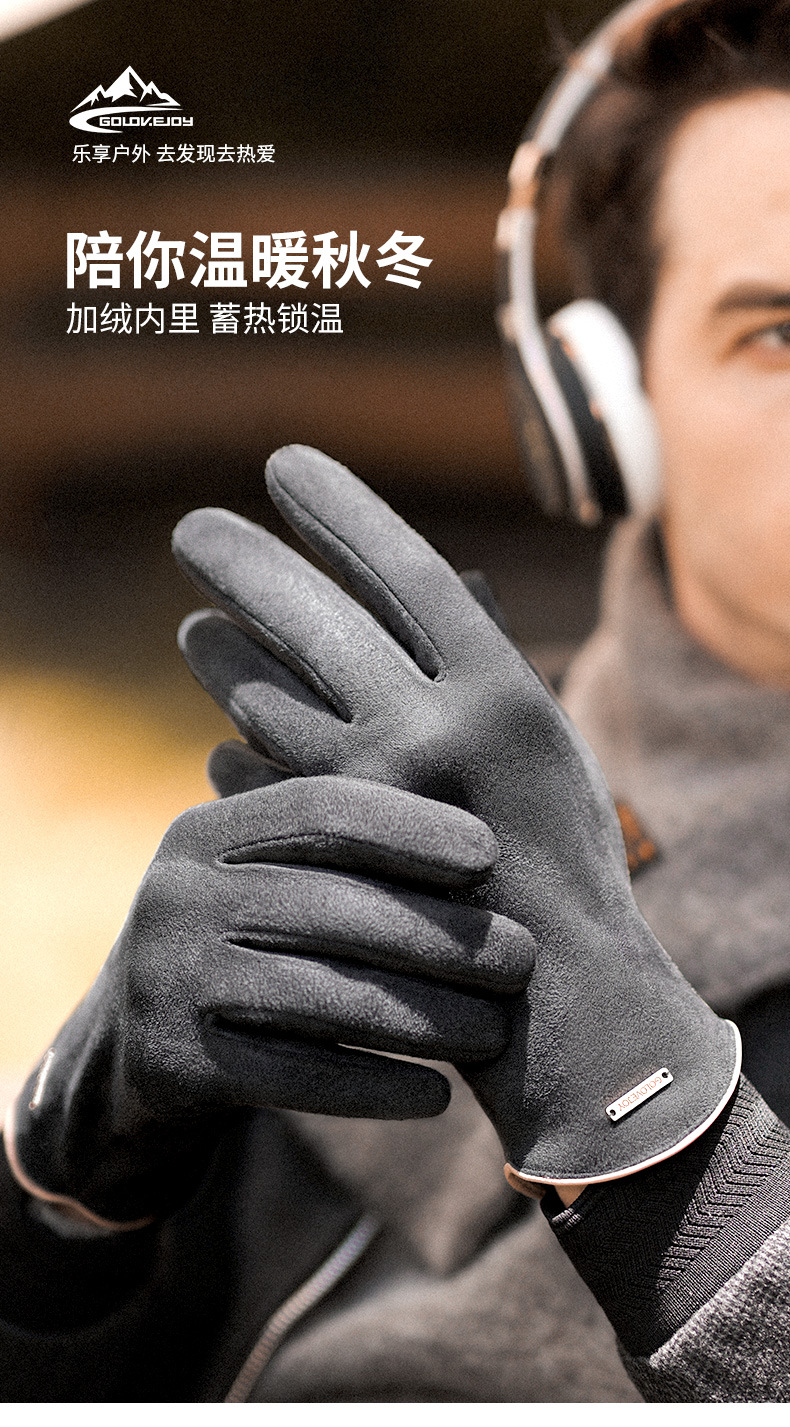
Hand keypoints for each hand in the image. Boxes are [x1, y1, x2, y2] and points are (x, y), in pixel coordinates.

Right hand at [4, 776, 533, 1225]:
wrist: (126, 1054)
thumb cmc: (238, 949)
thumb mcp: (258, 882)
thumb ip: (336, 853)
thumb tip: (489, 825)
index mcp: (204, 831)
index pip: (318, 809)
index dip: (408, 827)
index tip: (489, 852)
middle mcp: (175, 894)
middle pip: (328, 905)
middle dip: (436, 934)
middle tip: (519, 957)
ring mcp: (167, 979)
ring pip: (318, 995)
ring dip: (422, 1017)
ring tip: (494, 1030)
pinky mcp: (173, 1063)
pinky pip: (294, 1077)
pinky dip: (373, 1086)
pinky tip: (436, 1095)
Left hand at [173, 444, 740, 1192]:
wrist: (547, 996)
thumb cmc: (555, 857)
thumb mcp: (539, 747)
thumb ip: (479, 665)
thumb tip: (416, 581)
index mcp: (501, 692)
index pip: (406, 571)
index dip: (341, 510)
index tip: (286, 466)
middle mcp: (434, 733)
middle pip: (313, 618)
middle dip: (243, 563)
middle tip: (191, 528)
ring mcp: (373, 802)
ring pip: (265, 699)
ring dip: (221, 656)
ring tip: (196, 629)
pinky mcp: (328, 859)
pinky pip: (260, 780)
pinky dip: (241, 754)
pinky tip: (228, 742)